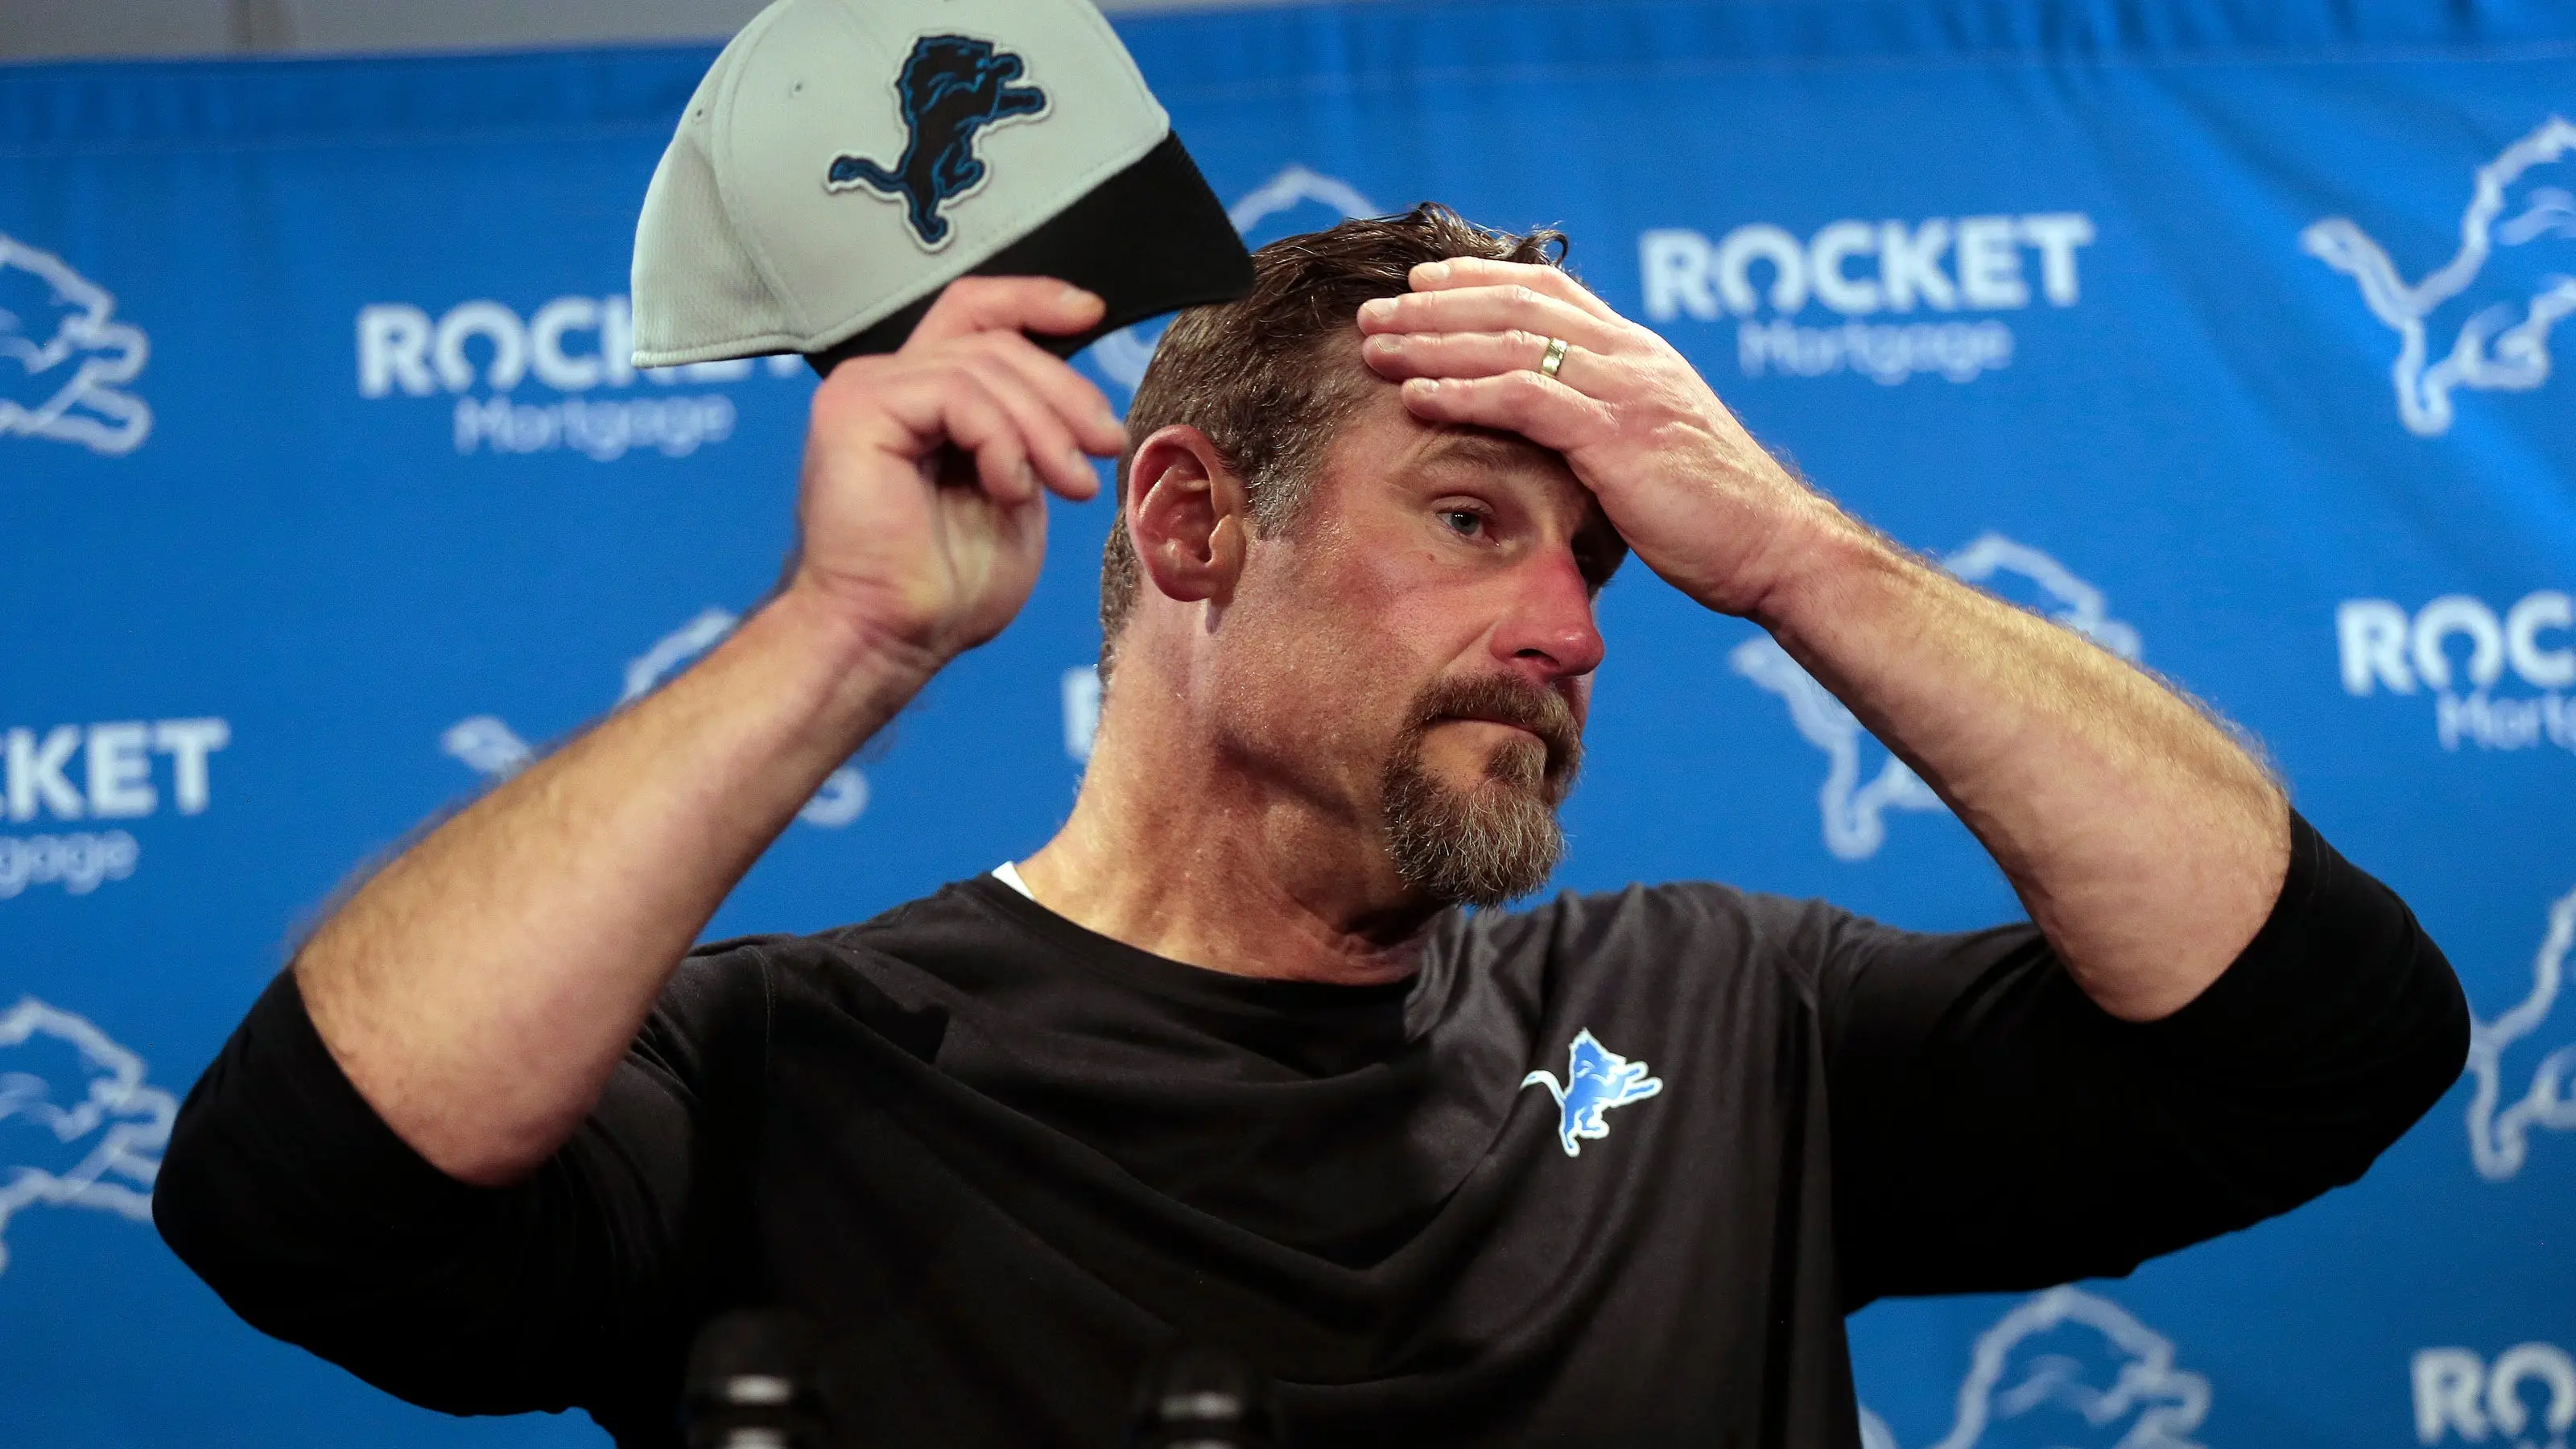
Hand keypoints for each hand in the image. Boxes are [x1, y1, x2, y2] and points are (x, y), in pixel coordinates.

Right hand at [787, 278, 1127, 668]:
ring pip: (985, 365)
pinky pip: (958, 394)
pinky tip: (1011, 492)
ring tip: (1072, 486)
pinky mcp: (856, 409)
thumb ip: (1029, 433)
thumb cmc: (946, 589)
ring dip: (1046, 426)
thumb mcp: (1014, 490)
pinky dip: (1003, 441)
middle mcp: (884, 382)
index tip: (1091, 313)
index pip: (974, 313)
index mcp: (918, 399)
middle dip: (1065, 389)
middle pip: (994, 340)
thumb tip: (1079, 396)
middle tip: (1106, 445)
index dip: (1033, 300)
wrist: (890, 640)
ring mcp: (865, 390)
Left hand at [1355, 258, 1844, 616]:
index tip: (1422, 283)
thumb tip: (1559, 428)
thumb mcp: (1655, 448)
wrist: (1774, 548)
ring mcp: (1625, 390)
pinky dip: (1462, 392)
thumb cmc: (1714, 514)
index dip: (1479, 279)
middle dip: (1435, 306)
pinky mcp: (1615, 436)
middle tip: (1373, 313)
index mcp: (1640, 353)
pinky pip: (1523, 399)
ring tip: (1374, 347)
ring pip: (1509, 344)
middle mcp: (1631, 356)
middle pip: (1515, 306)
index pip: (1549, 290)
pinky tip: (1414, 397)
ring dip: (1432, 342)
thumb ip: (1609, 421)